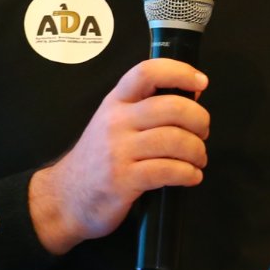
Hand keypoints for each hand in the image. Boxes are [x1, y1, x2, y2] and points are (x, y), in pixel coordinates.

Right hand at [29, 59, 209, 253]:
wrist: (66, 197)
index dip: (179, 72)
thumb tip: (192, 99)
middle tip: (202, 133)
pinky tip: (191, 176)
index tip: (201, 83)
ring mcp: (118, 151)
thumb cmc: (99, 159)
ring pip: (174, 140)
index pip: (147, 72)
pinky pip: (168, 170)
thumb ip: (145, 109)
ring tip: (198, 159)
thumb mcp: (114, 124)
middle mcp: (116, 121)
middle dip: (199, 120)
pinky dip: (189, 174)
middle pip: (171, 107)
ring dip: (197, 151)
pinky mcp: (123, 180)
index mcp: (116, 102)